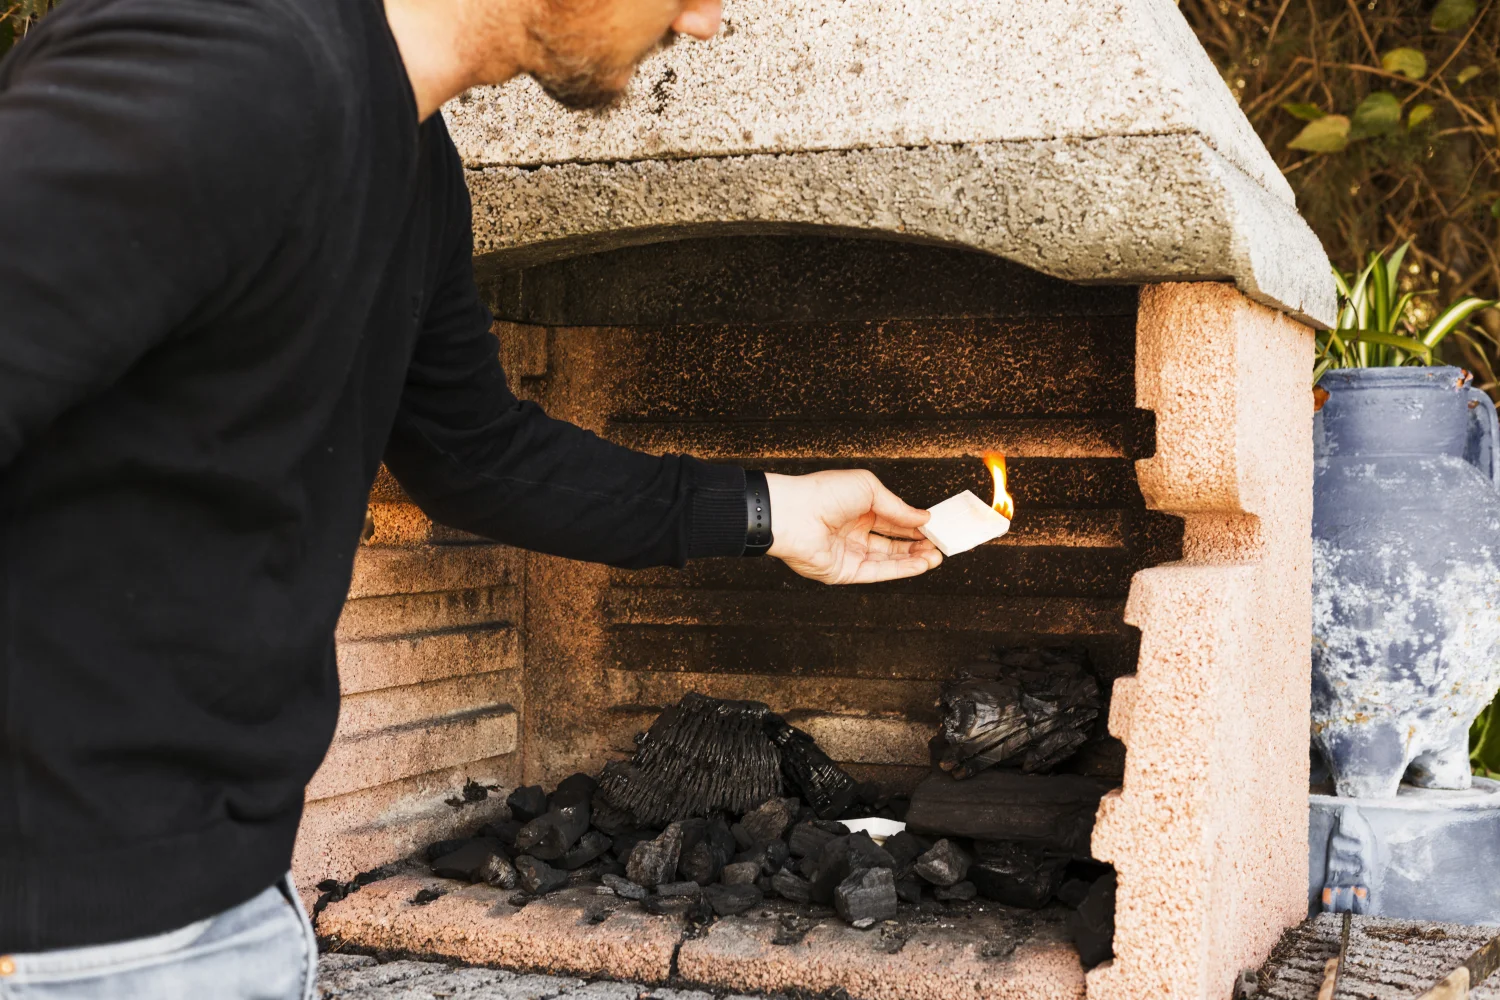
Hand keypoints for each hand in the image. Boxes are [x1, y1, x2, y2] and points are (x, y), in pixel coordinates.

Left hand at [765, 470, 942, 583]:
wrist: (793, 514)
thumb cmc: (824, 493)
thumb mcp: (868, 489)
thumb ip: (897, 507)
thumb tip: (923, 518)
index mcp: (858, 508)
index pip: (893, 519)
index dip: (915, 524)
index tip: (937, 527)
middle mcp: (854, 531)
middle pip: (893, 542)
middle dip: (918, 544)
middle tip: (940, 544)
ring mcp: (850, 552)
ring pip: (889, 559)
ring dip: (914, 558)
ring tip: (936, 556)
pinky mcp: (845, 572)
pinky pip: (878, 572)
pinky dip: (901, 569)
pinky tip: (920, 564)